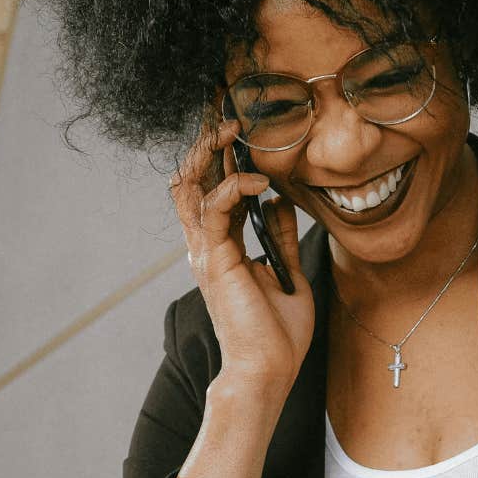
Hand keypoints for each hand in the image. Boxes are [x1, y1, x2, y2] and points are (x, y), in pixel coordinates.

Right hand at [171, 117, 313, 395]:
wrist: (268, 370)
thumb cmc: (278, 334)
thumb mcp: (286, 274)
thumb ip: (279, 237)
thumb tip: (280, 202)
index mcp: (219, 247)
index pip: (209, 188)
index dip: (217, 154)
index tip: (236, 122)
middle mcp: (205, 245)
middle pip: (190, 178)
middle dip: (205, 140)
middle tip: (225, 108)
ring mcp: (205, 251)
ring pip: (191, 184)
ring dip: (211, 151)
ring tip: (234, 127)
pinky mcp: (215, 258)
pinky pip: (216, 207)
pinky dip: (235, 185)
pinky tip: (260, 179)